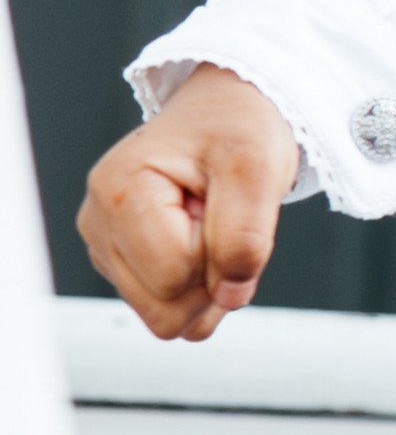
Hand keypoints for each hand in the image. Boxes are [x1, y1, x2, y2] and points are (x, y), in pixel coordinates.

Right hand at [79, 68, 300, 339]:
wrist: (225, 116)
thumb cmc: (237, 132)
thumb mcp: (257, 169)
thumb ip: (245, 236)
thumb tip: (228, 297)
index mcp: (119, 191)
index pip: (174, 276)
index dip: (219, 256)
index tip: (223, 207)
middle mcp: (99, 222)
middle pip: (163, 310)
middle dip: (210, 280)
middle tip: (220, 222)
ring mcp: (106, 247)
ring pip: (165, 318)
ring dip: (205, 286)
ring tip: (210, 228)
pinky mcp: (122, 263)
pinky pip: (168, 309)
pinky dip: (197, 288)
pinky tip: (201, 242)